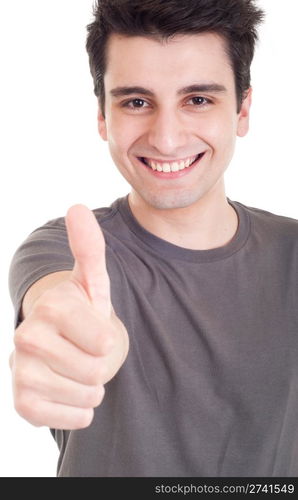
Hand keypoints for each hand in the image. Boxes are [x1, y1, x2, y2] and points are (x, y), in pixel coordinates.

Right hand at [10, 205, 128, 429]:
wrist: (60, 346)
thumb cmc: (82, 313)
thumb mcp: (93, 281)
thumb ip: (89, 247)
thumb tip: (76, 207)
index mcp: (50, 305)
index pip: (104, 340)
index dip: (108, 337)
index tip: (94, 329)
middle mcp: (27, 336)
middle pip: (97, 369)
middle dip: (102, 363)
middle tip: (87, 350)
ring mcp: (20, 371)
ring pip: (88, 395)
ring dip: (93, 385)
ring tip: (78, 367)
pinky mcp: (22, 403)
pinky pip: (73, 418)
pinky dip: (81, 409)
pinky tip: (69, 389)